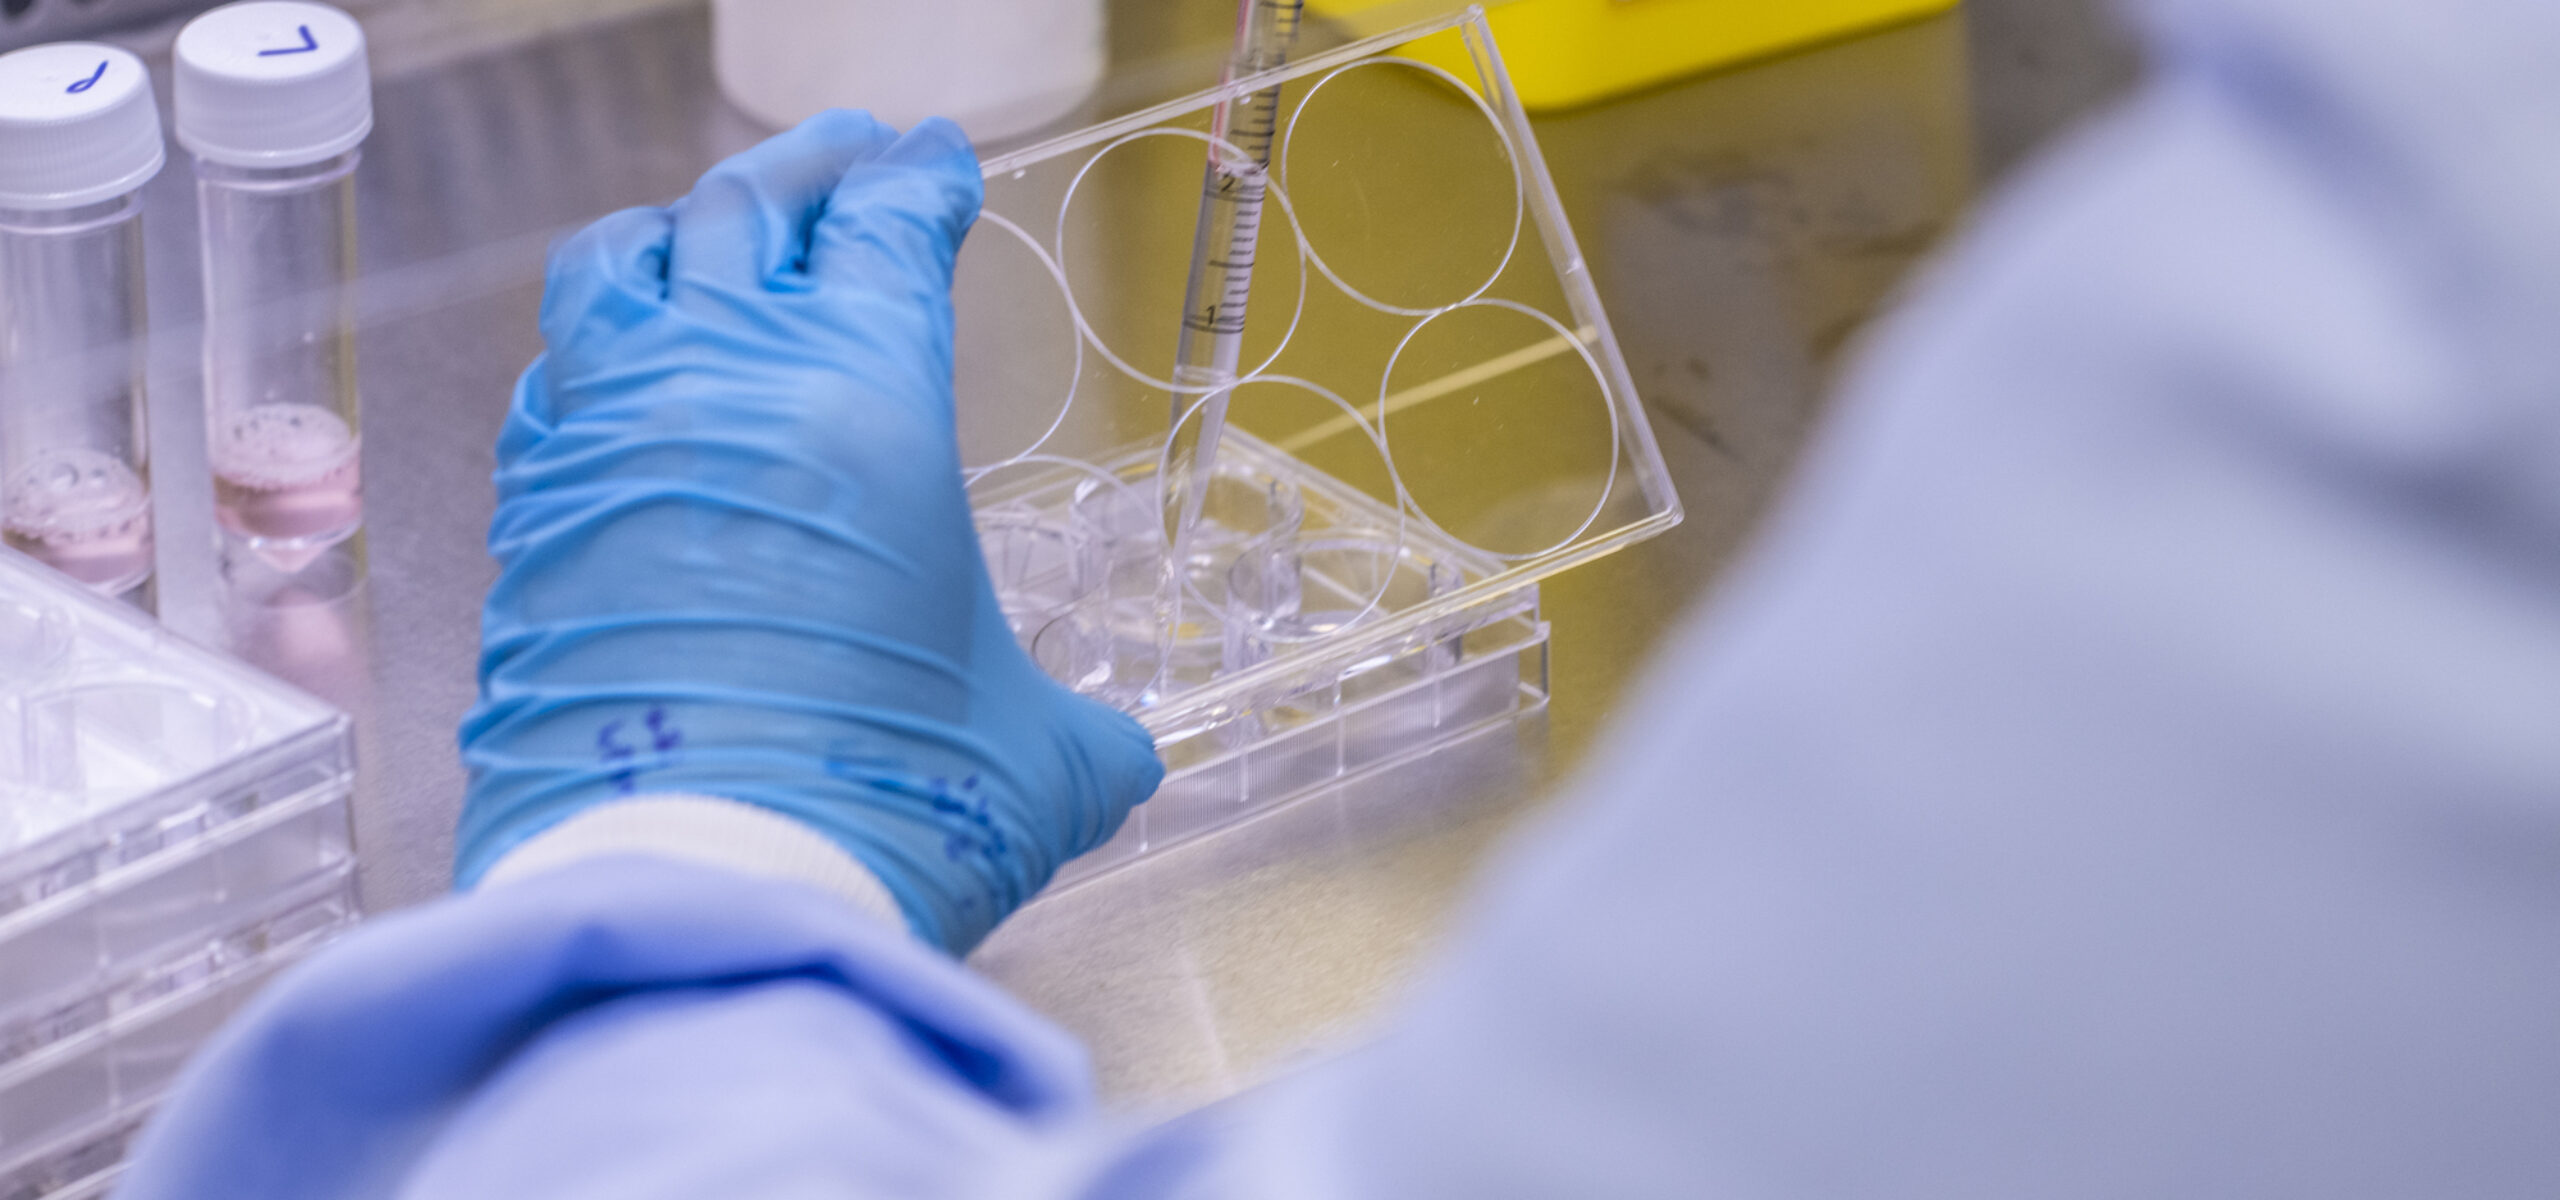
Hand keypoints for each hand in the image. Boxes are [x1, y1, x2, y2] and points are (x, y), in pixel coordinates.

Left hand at [456, 111, 1162, 952]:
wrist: (699, 893)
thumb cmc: (889, 803)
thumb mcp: (1036, 759)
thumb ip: (1090, 734)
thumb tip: (1129, 762)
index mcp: (866, 398)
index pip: (888, 232)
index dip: (921, 181)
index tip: (935, 160)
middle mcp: (723, 382)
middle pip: (750, 213)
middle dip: (811, 170)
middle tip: (850, 157)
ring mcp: (608, 437)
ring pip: (621, 264)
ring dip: (681, 228)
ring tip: (714, 230)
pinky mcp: (529, 516)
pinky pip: (555, 375)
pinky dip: (595, 344)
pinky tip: (621, 371)